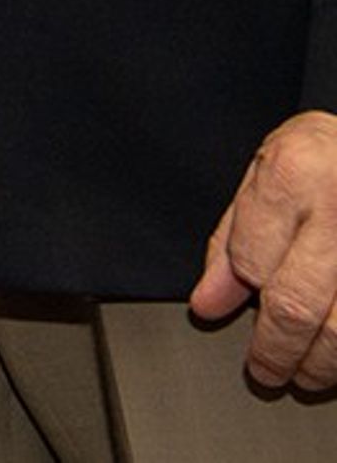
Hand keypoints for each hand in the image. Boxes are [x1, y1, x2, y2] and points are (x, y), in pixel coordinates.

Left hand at [192, 110, 336, 388]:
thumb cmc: (320, 155)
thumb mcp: (264, 175)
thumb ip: (234, 240)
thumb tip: (207, 304)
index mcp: (293, 175)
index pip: (252, 258)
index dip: (247, 289)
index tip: (244, 303)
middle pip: (298, 304)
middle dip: (277, 350)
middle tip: (267, 372)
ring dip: (322, 363)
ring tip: (307, 375)